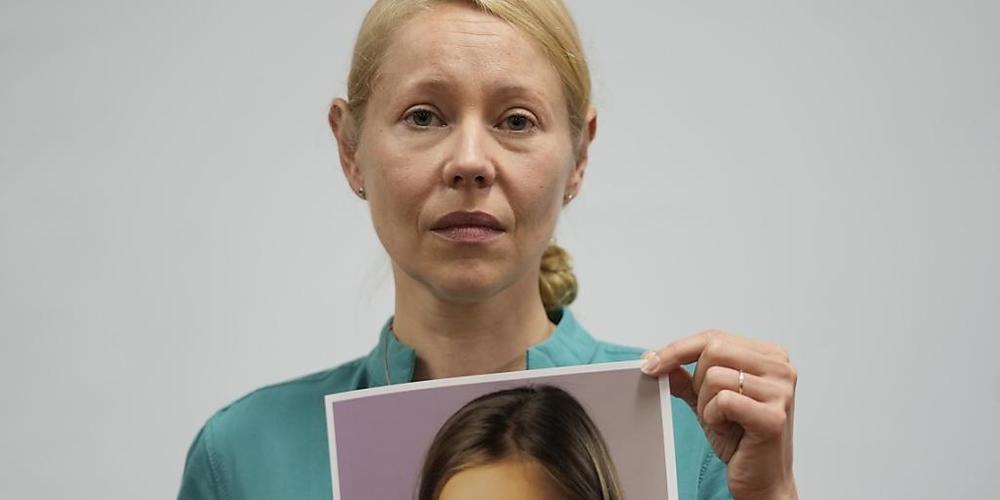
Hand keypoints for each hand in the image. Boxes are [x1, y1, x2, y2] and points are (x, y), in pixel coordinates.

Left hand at [642, 331, 797, 499]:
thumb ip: (684, 377)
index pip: (713, 337)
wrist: (762, 481)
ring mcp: (781, 391)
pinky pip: (723, 401)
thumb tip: (653, 357)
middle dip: (697, 381)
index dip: (677, 349)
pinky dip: (714, 417)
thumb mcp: (707, 400)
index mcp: (769, 356)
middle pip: (713, 350)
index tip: (650, 363)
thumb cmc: (741, 439)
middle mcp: (780, 368)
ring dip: (706, 404)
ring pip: (714, 376)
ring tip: (723, 421)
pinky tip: (729, 430)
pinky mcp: (773, 416)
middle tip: (709, 406)